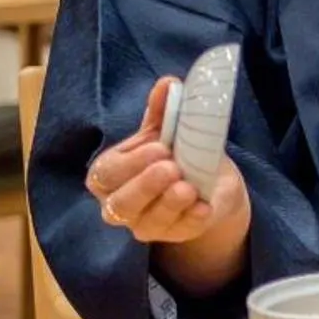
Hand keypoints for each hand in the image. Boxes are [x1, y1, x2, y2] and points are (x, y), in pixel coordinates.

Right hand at [86, 79, 251, 248]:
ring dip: (167, 204)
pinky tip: (203, 207)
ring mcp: (146, 224)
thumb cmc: (177, 152)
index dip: (131, 163)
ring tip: (187, 188)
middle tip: (171, 167)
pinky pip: (179, 232)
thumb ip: (163, 110)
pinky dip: (191, 219)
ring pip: (146, 223)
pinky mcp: (174, 235)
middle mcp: (119, 204)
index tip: (160, 147)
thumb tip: (168, 84)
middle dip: (144, 186)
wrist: (211, 181)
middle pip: (119, 205)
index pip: (106, 173)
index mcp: (110, 174)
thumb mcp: (170, 130)